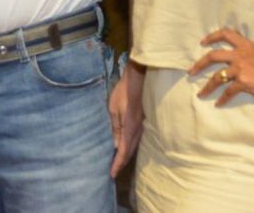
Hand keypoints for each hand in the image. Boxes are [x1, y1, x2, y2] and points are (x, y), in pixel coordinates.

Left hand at [108, 62, 143, 177]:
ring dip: (126, 156)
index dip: (117, 164)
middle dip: (122, 163)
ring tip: (118, 163)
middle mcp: (137, 131)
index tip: (112, 174)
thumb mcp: (113, 110)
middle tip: (114, 171)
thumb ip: (115, 128)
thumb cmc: (122, 94)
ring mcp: (141, 126)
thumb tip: (115, 145)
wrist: (137, 80)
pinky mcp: (141, 122)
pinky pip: (136, 139)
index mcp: (129, 129)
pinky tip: (125, 148)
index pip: (123, 152)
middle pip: (130, 152)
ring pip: (134, 146)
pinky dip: (130, 147)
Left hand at [189, 29, 253, 105]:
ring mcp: (240, 70)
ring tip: (200, 94)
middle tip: (191, 71)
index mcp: (246, 46)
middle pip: (213, 56)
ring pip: (217, 77)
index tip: (202, 42)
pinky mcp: (243, 83)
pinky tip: (218, 104)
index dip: (212, 36)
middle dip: (199, 64)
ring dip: (207, 86)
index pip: (225, 34)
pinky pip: (228, 92)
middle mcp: (239, 56)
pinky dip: (223, 99)